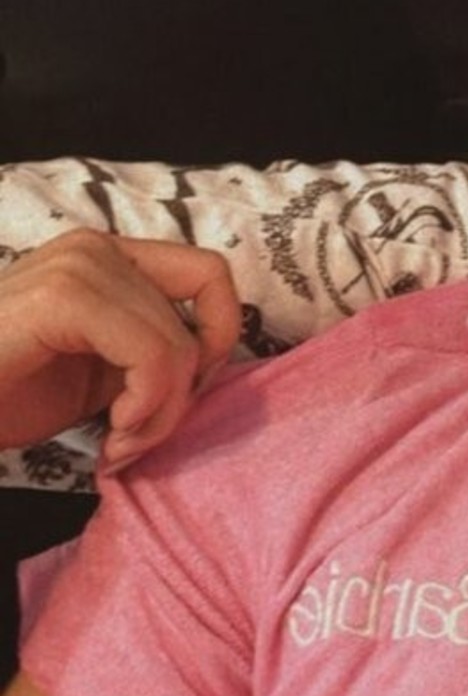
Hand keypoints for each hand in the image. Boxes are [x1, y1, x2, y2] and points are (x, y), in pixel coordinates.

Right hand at [0, 230, 242, 464]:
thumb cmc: (2, 393)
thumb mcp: (97, 375)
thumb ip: (149, 359)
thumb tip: (211, 369)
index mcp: (109, 259)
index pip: (211, 276)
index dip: (217, 340)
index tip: (175, 398)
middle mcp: (96, 249)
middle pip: (205, 315)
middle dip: (183, 397)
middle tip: (135, 441)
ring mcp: (78, 265)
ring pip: (180, 344)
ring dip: (160, 414)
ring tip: (117, 446)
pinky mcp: (63, 299)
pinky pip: (152, 354)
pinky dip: (145, 408)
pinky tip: (108, 439)